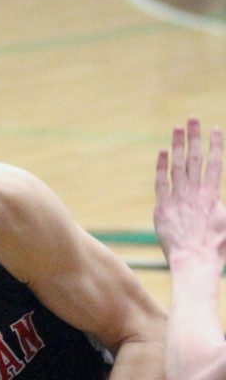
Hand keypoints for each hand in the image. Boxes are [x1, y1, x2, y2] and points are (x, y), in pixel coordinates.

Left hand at [154, 118, 225, 269]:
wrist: (194, 261)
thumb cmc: (215, 248)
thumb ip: (223, 207)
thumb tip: (220, 199)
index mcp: (212, 195)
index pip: (215, 163)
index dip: (215, 144)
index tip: (215, 129)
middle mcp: (194, 193)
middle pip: (195, 158)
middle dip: (194, 137)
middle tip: (192, 118)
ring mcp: (177, 199)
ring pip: (177, 166)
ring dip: (177, 145)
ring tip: (177, 128)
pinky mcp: (162, 208)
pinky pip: (160, 182)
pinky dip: (161, 166)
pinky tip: (162, 152)